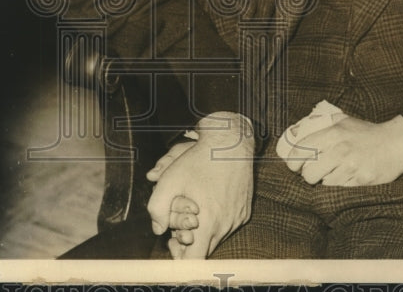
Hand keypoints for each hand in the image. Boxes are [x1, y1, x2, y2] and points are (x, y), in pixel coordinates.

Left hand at [146, 112, 254, 258]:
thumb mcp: (170, 180)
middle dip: (190, 241)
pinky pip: (228, 225)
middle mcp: (226, 225)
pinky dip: (217, 221)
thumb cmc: (198, 160)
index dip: (181, 256)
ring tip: (194, 211)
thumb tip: (157, 229)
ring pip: (217, 237)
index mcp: (208, 223)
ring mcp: (238, 219)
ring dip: (204, 230)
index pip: (195, 259)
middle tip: (178, 227)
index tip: (173, 243)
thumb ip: (157, 208)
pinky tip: (209, 203)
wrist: (230, 143)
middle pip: (206, 249)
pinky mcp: (244, 212)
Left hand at [284, 114, 402, 186]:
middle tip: (312, 172)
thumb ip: (323, 125)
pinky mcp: (362, 181)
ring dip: (324, 181)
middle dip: (307, 175)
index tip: (293, 165)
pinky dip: (338, 185)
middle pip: (309, 173)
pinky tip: (344, 177)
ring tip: (332, 172)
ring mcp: (352, 167)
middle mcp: (341, 150)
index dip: (292, 161)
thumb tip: (298, 132)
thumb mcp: (343, 121)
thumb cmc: (366, 132)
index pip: (301, 150)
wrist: (396, 142)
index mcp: (333, 133)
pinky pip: (340, 189)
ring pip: (324, 183)